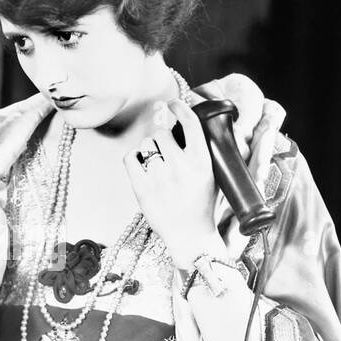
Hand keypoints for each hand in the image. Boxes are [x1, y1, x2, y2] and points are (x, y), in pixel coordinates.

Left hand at [122, 94, 285, 268]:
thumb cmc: (201, 204)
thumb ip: (201, 152)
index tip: (172, 104)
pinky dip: (133, 158)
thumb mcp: (211, 176)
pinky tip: (140, 166)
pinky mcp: (143, 190)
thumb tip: (187, 123)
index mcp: (202, 162)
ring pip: (146, 145)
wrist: (190, 236)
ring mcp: (161, 179)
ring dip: (148, 149)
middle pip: (162, 133)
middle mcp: (182, 168)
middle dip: (160, 138)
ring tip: (154, 163)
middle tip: (163, 151)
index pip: (191, 123)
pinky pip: (130, 158)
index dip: (180, 108)